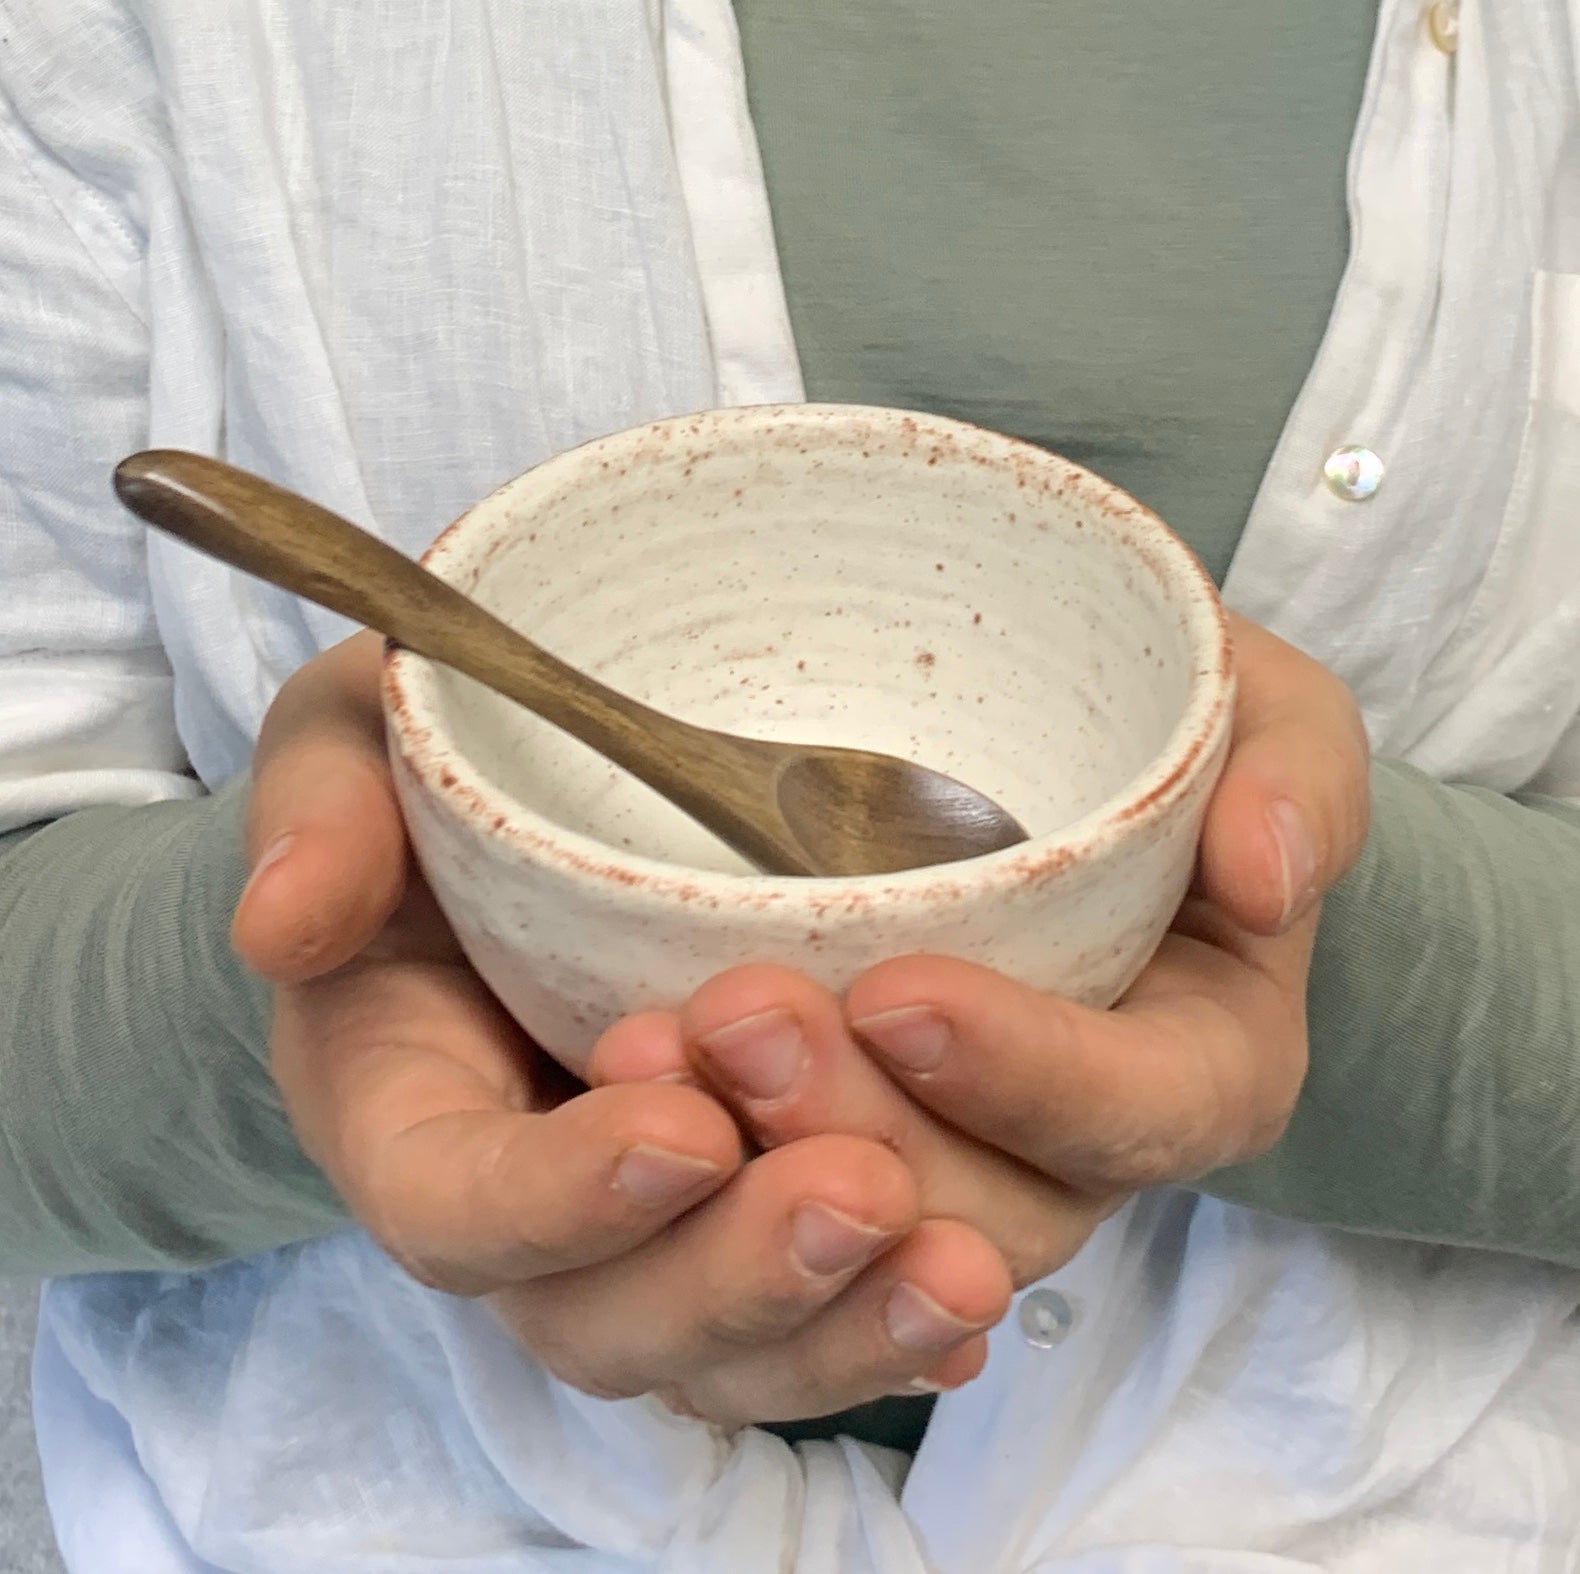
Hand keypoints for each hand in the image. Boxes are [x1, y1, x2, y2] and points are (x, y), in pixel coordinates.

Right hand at [233, 633, 1009, 1423]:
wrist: (527, 827)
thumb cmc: (438, 784)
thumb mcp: (356, 747)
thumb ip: (319, 811)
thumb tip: (284, 922)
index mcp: (410, 1110)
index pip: (456, 1208)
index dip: (560, 1198)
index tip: (680, 1127)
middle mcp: (535, 1209)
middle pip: (613, 1322)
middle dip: (738, 1273)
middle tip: (856, 1187)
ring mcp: (652, 1234)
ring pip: (735, 1355)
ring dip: (847, 1326)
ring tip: (958, 1262)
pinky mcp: (756, 1218)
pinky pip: (820, 1321)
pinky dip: (900, 1322)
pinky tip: (975, 1290)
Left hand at [591, 614, 1370, 1308]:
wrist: (1014, 745)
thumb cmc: (1144, 725)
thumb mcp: (1253, 705)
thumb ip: (1291, 764)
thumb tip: (1267, 870)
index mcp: (1189, 1060)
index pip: (1153, 1114)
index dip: (1036, 1080)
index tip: (903, 995)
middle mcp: (1058, 1149)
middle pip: (976, 1215)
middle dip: (857, 1139)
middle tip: (735, 1019)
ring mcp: (930, 1168)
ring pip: (846, 1272)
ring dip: (746, 1204)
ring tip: (645, 1064)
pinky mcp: (805, 1162)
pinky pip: (744, 1257)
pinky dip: (674, 1222)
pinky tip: (610, 1118)